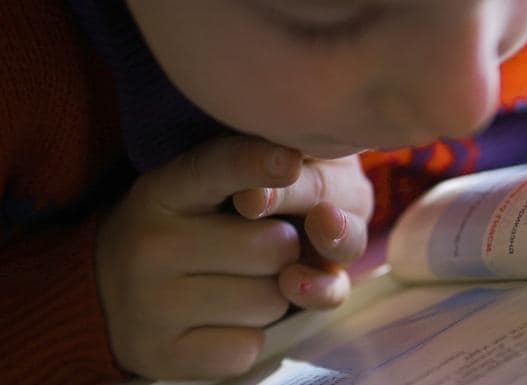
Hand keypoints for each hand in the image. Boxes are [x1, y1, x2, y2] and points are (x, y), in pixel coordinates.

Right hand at [95, 136, 372, 379]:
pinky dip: (247, 337)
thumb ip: (243, 178)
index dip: (256, 163)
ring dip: (270, 297)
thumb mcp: (191, 193)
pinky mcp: (162, 356)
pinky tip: (217, 322)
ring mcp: (151, 305)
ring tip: (234, 286)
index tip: (290, 161)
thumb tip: (305, 184)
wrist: (103, 297)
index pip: (216, 169)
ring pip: (270, 301)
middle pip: (274, 247)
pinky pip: (248, 347)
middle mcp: (150, 245)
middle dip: (283, 250)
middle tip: (255, 252)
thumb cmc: (174, 235)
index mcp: (163, 191)